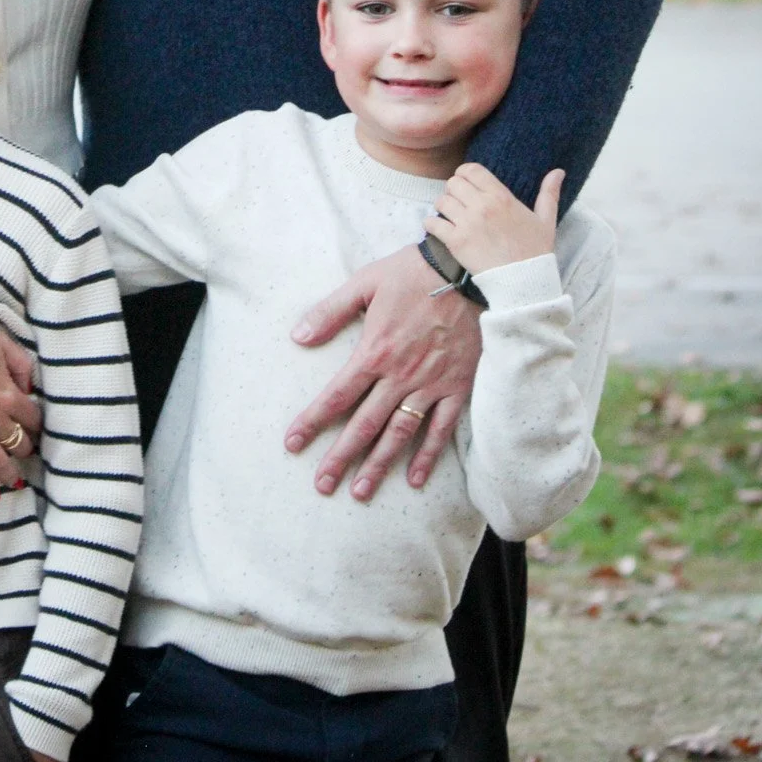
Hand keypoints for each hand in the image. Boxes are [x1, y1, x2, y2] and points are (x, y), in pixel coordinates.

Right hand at [0, 320, 41, 497]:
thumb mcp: (0, 341)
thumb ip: (21, 365)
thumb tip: (29, 389)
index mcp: (8, 394)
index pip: (33, 419)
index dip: (36, 425)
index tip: (35, 428)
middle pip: (19, 443)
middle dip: (25, 447)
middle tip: (25, 450)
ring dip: (10, 472)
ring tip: (16, 479)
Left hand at [286, 243, 481, 499]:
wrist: (468, 270)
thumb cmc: (413, 273)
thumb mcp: (365, 283)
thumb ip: (330, 311)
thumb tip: (297, 336)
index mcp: (374, 351)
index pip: (336, 396)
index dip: (312, 422)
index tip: (293, 444)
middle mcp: (400, 376)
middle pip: (364, 424)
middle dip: (341, 457)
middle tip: (322, 485)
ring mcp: (430, 385)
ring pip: (399, 434)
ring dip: (378, 464)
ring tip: (360, 491)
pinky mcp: (457, 388)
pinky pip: (441, 429)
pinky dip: (428, 456)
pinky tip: (413, 479)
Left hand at [425, 165, 563, 274]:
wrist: (525, 282)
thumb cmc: (535, 251)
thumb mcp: (546, 220)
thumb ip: (549, 193)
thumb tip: (558, 172)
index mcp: (501, 197)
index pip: (471, 170)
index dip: (464, 174)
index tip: (466, 183)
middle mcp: (481, 206)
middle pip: (453, 183)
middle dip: (454, 191)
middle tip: (459, 202)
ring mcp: (467, 224)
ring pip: (441, 201)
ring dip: (443, 207)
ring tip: (451, 216)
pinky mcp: (455, 242)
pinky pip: (432, 224)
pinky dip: (432, 225)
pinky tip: (439, 229)